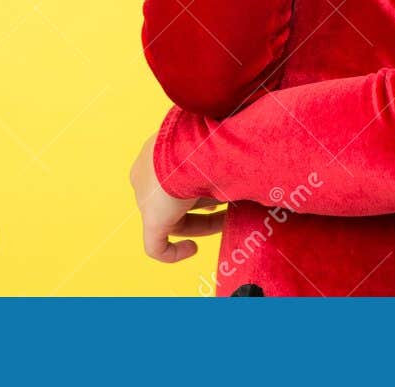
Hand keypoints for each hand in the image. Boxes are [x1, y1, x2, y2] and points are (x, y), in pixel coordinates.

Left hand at [131, 132, 226, 262]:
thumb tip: (248, 169)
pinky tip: (193, 250)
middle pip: (176, 198)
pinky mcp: (151, 221)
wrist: (192, 149)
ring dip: (200, 224)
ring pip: (173, 219)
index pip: (177, 176)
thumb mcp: (217, 149)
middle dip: (204, 206)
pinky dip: (174, 253)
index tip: (221, 191)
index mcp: (158, 152)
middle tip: (228, 209)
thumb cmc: (209, 141)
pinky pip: (156, 247)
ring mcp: (146, 199)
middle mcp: (147, 175)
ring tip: (224, 224)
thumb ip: (223, 163)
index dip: (202, 186)